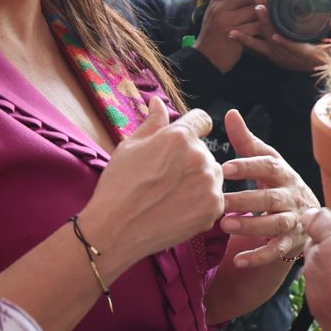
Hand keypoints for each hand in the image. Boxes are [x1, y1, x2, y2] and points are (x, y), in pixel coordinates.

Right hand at [78, 95, 221, 271]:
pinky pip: (214, 198)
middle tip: (165, 177)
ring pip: (211, 174)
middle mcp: (200, 157)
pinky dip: (200, 202)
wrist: (116, 229)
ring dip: (197, 180)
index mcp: (179, 137)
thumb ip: (152, 123)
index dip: (192, 127)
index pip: (202, 120)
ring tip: (170, 194)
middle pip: (204, 150)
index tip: (181, 141)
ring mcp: (209, 185)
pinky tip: (177, 208)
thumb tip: (158, 102)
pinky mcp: (213, 209)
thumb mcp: (130, 147)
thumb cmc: (118, 186)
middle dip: (189, 158)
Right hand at [194, 0, 262, 73]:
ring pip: (252, 10)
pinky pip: (255, 26)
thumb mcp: (214, 15)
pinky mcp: (234, 35)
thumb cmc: (213, 36)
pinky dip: (263, 26)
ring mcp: (226, 22)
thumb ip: (227, 4)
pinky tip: (268, 27)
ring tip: (270, 13)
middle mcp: (219, 9)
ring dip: (264, 12)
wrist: (205, 59)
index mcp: (215, 2)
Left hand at [218, 111, 317, 267]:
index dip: (249, 166)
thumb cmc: (279, 184)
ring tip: (226, 226)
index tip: (225, 168)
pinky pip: (277, 252)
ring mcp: (294, 221)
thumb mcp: (267, 161)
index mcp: (284, 173)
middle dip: (246, 200)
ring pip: (276, 224)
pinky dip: (259, 257)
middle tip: (220, 202)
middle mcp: (292, 196)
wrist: (308, 216)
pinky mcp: (292, 244)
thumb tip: (230, 113)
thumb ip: (247, 142)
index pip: (269, 166)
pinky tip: (238, 261)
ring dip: (252, 226)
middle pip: (271, 198)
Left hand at [234, 15, 330, 74]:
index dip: (285, 43)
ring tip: (242, 17)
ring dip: (253, 30)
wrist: (324, 73)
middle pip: (276, 42)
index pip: (296, 49)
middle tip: (259, 5)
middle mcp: (292, 59)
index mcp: (308, 55)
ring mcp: (282, 60)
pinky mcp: (276, 59)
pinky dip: (248, 42)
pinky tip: (236, 35)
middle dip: (266, 23)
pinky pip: (259, 50)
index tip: (276, 34)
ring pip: (264, 46)